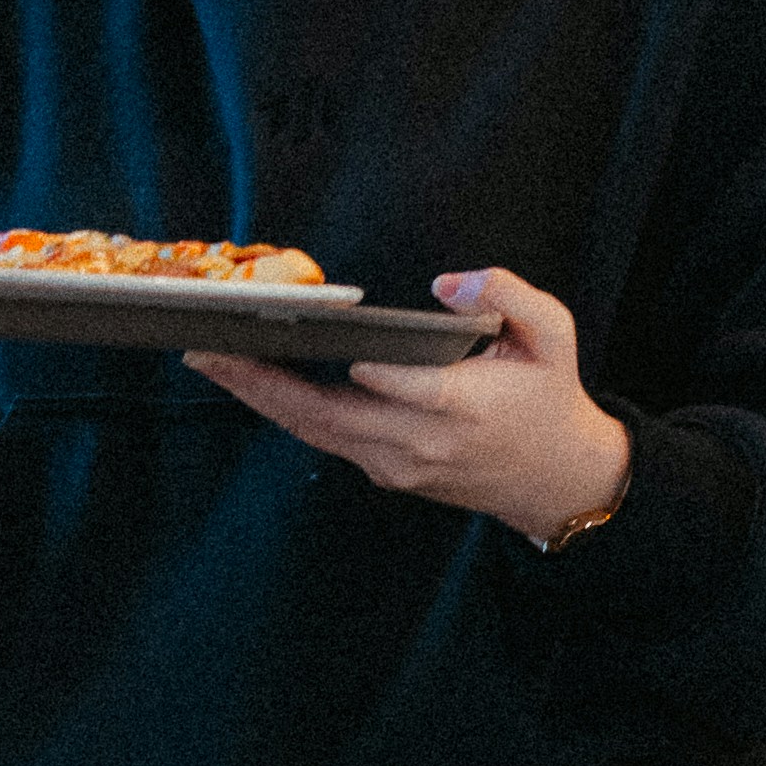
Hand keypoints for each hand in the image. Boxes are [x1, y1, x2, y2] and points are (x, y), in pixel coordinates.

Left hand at [187, 265, 632, 547]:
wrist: (557, 481)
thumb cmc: (549, 398)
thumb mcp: (552, 335)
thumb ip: (508, 296)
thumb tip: (448, 284)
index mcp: (461, 408)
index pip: (395, 386)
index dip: (356, 367)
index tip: (311, 339)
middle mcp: (419, 444)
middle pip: (328, 415)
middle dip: (264, 383)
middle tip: (209, 349)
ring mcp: (397, 465)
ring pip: (315, 432)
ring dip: (260, 398)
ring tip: (210, 360)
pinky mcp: (385, 473)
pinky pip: (326, 439)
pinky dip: (285, 410)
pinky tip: (251, 380)